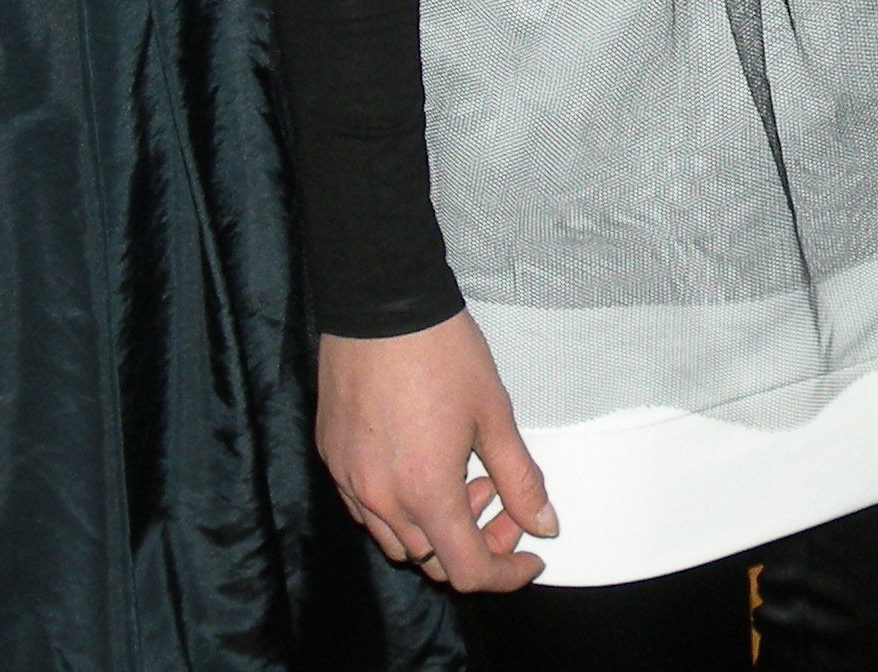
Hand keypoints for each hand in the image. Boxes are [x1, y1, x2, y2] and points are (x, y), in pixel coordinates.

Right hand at [317, 313, 555, 593]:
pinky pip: (366, 508)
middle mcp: (380, 499)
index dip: (505, 573)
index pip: (467, 570)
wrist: (381, 304)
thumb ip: (520, 478)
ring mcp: (349, 481)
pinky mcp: (333, 459)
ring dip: (436, 527)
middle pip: (431, 561)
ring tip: (462, 475)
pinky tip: (421, 463)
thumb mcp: (494, 414)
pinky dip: (400, 506)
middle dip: (475, 543)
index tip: (530, 554)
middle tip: (499, 496)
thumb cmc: (442, 352)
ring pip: (396, 540)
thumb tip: (545, 524)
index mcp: (426, 492)